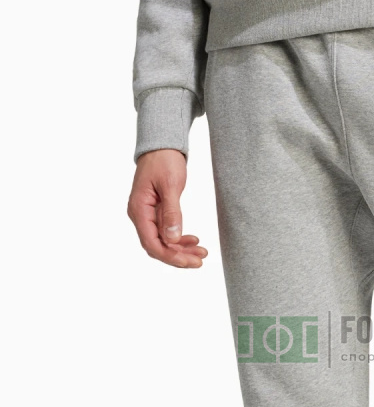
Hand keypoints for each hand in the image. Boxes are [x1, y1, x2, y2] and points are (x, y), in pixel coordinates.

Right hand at [128, 149, 207, 267]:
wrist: (162, 145)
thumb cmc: (164, 160)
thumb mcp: (171, 185)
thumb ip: (172, 213)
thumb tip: (172, 238)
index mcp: (139, 210)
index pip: (152, 243)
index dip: (171, 256)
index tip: (190, 262)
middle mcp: (140, 215)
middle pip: (157, 246)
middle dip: (178, 256)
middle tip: (200, 261)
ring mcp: (147, 215)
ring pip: (163, 241)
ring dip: (181, 249)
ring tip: (202, 253)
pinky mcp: (155, 212)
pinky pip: (166, 232)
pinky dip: (179, 239)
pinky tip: (194, 241)